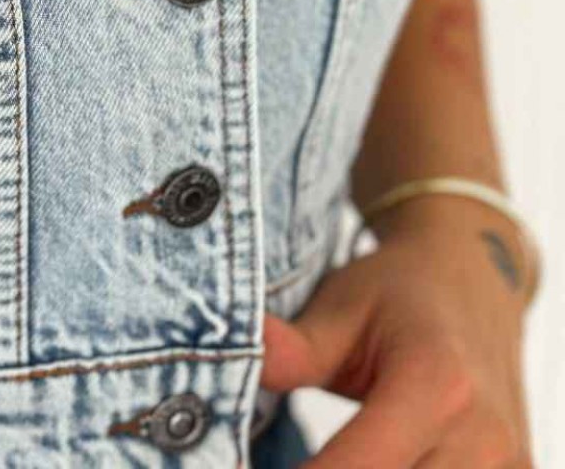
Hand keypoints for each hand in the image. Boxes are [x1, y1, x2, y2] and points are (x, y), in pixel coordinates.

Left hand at [260, 197, 531, 467]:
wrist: (472, 279)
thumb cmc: (398, 290)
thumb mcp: (339, 304)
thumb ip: (290, 350)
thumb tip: (221, 354)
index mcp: (435, 384)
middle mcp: (483, 436)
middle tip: (257, 467)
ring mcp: (508, 466)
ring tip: (315, 459)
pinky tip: (354, 466)